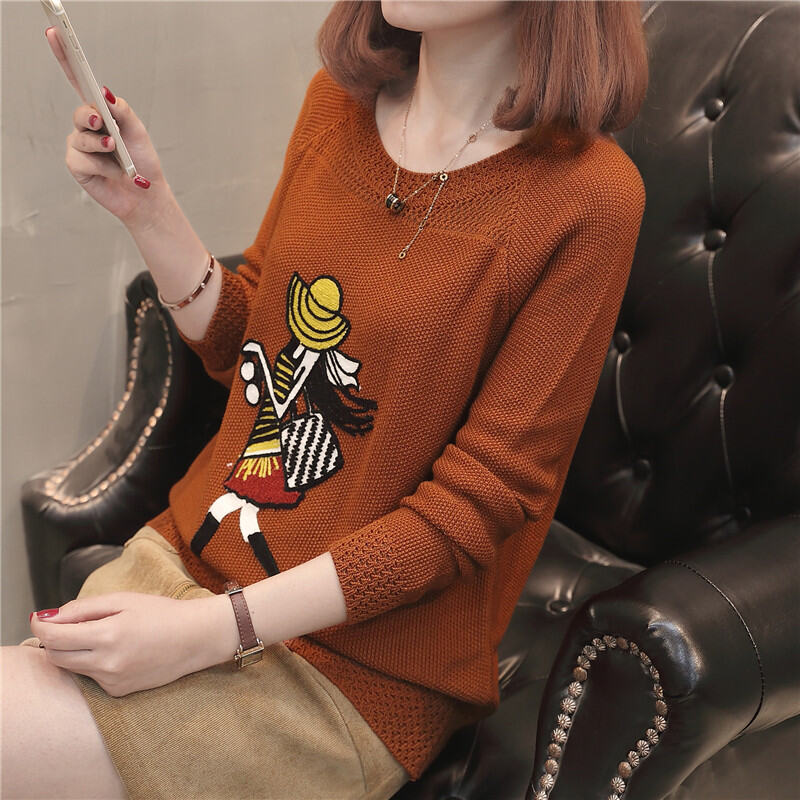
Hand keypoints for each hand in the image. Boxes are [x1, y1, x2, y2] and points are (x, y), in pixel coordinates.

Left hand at [30, 592, 230, 696]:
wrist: (196, 638)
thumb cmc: (162, 613)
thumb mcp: (124, 600)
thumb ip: (83, 608)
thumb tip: (50, 617)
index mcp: (109, 634)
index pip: (54, 637)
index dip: (41, 625)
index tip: (40, 617)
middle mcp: (107, 663)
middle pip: (56, 656)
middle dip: (55, 640)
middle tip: (68, 625)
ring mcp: (112, 681)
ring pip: (73, 667)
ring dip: (74, 651)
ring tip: (101, 634)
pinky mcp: (118, 692)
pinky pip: (92, 677)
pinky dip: (94, 663)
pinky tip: (118, 651)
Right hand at [45, 26, 172, 227]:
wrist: (146, 195)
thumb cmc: (142, 163)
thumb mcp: (137, 132)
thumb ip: (122, 110)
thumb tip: (104, 92)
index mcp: (101, 114)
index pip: (78, 82)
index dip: (65, 59)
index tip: (54, 33)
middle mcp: (86, 128)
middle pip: (79, 112)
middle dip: (89, 116)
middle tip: (100, 122)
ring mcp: (79, 147)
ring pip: (81, 137)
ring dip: (102, 147)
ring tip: (116, 153)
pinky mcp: (77, 166)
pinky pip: (82, 159)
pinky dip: (103, 166)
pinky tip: (114, 173)